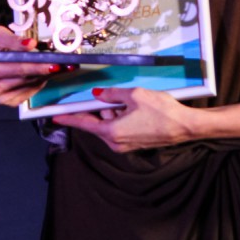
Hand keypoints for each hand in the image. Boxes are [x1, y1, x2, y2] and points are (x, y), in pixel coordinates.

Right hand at [0, 26, 63, 106]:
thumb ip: (13, 40)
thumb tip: (30, 44)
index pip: (16, 67)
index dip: (36, 64)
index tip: (52, 61)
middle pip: (24, 78)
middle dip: (45, 70)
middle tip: (63, 65)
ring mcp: (0, 97)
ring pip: (28, 85)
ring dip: (45, 76)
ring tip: (61, 67)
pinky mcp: (9, 101)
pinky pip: (29, 92)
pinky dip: (39, 82)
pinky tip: (47, 74)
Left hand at [52, 86, 196, 152]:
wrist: (183, 126)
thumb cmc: (161, 110)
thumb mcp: (135, 95)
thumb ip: (113, 94)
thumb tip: (98, 94)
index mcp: (112, 131)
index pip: (85, 124)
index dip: (69, 119)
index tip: (55, 117)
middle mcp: (116, 142)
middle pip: (98, 122)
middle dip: (102, 108)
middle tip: (111, 96)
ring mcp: (125, 145)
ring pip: (110, 125)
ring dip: (114, 112)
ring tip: (133, 102)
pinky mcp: (134, 144)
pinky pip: (119, 129)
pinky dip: (122, 118)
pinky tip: (135, 109)